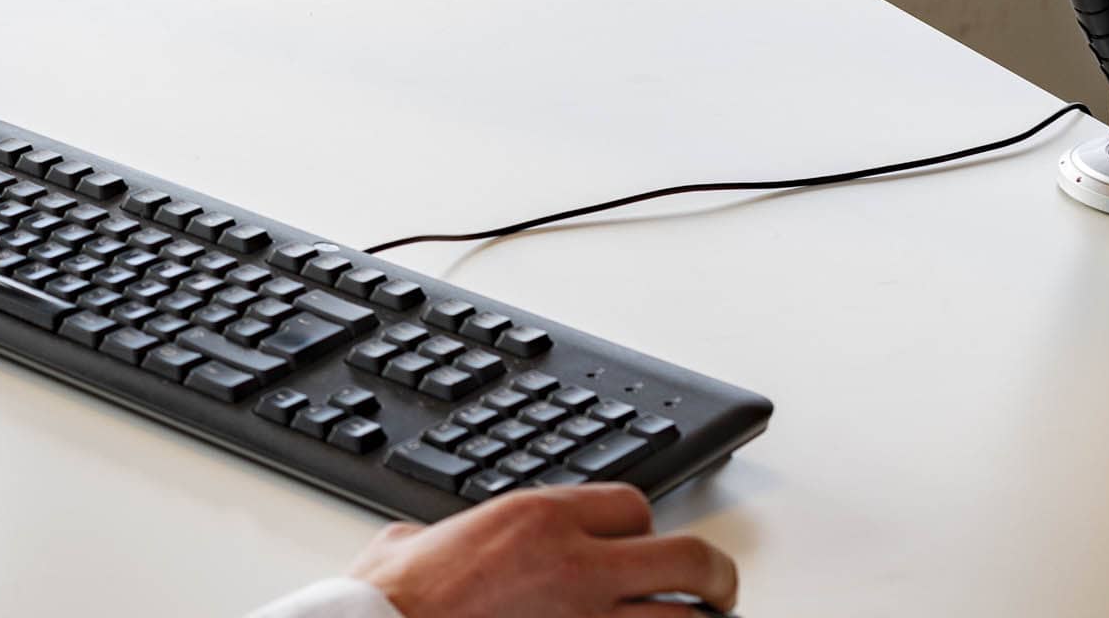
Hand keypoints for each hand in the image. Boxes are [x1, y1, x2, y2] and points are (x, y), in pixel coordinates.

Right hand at [347, 485, 736, 617]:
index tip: (635, 545)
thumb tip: (440, 541)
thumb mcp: (414, 542)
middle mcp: (577, 568)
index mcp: (537, 520)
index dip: (639, 528)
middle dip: (713, 575)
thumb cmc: (392, 601)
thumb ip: (451, 535)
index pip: (635, 506)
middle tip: (716, 587)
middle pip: (690, 559)